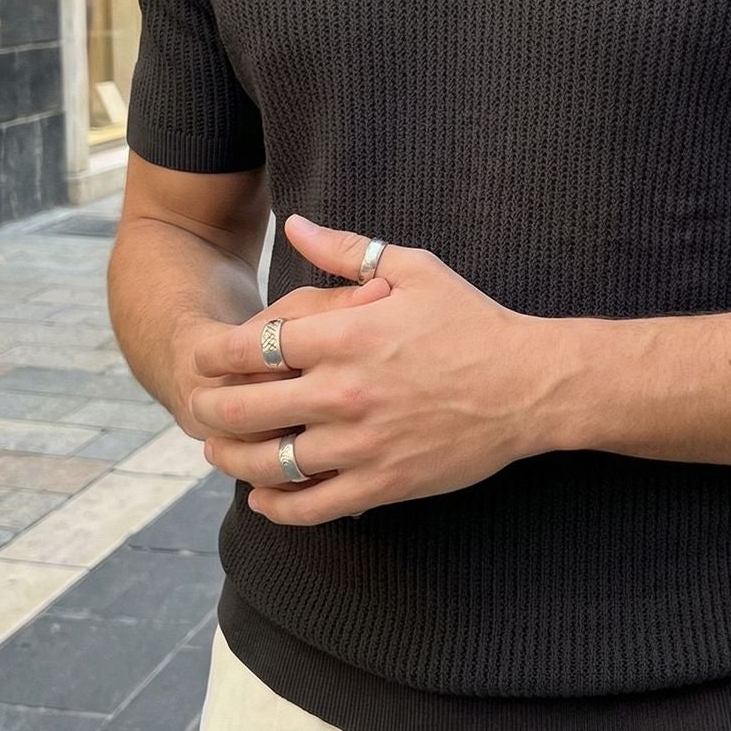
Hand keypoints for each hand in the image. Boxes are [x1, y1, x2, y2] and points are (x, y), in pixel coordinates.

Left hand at [187, 214, 553, 524]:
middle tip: (200, 407)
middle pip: (244, 409)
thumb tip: (294, 224)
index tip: (205, 356)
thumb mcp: (414, 269)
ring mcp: (361, 443)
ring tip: (221, 451)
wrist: (530, 386)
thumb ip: (346, 250)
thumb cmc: (473, 322)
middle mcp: (344, 392)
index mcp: (346, 337)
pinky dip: (277, 506)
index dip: (213, 353)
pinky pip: (311, 506)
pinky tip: (263, 498)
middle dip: (208, 408)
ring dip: (232, 459)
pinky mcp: (383, 484)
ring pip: (269, 462)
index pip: (250, 347)